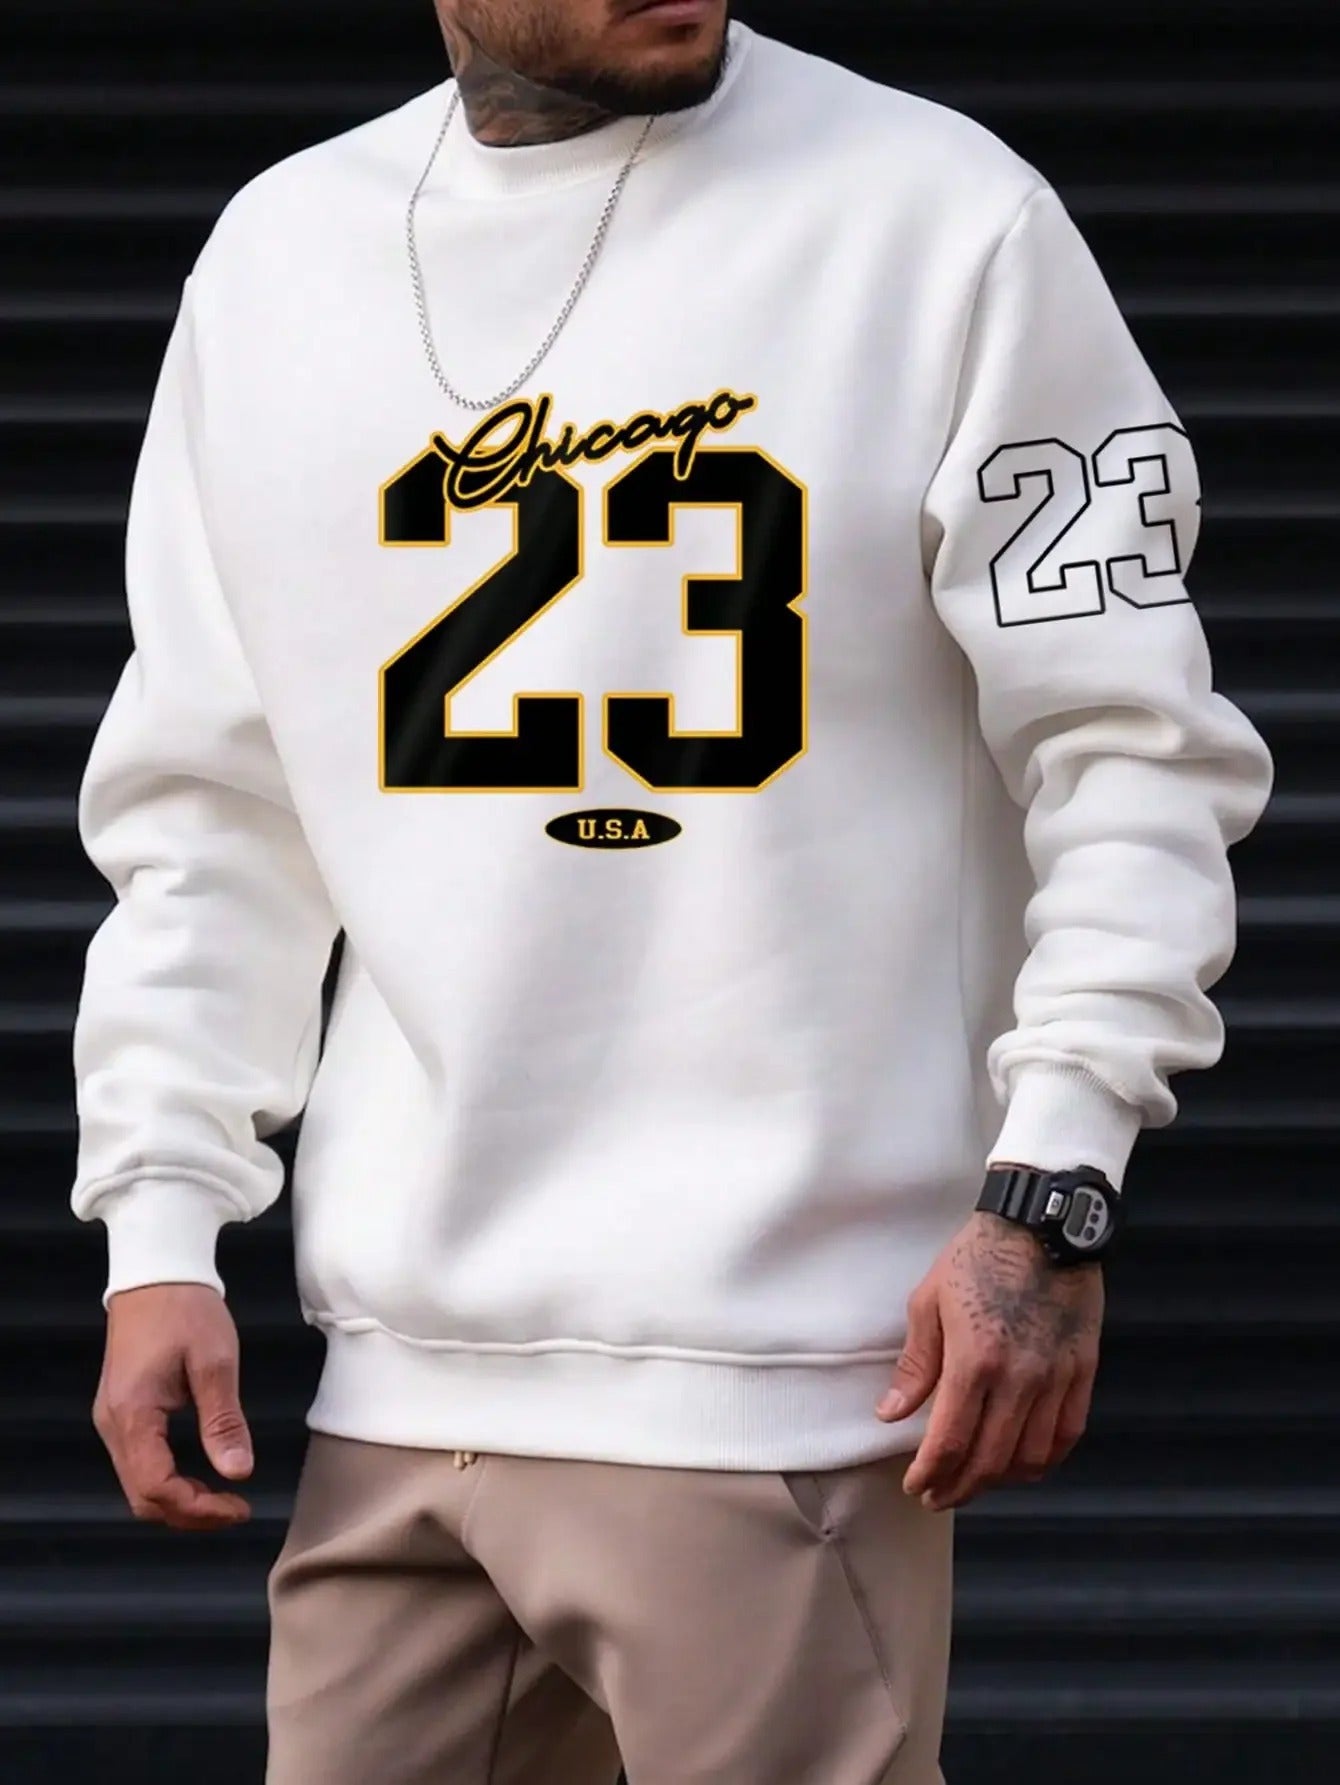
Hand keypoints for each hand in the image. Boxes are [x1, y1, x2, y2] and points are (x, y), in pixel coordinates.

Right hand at [93, 1283, 253, 1530]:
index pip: (157, 1487)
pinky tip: (200, 1475)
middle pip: (143, 1497)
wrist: (157, 1273)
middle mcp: (113, 1424)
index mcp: (133, 1414)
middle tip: (235, 1510)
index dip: (198, 1509)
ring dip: (179, 1500)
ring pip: (138, 1485)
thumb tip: (239, 1472)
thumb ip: (224, 1421)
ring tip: (223, 1498)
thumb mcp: (215, 1362)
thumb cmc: (187, 1310)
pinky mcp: (121, 1412)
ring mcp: (113, 1419)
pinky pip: (139, 1463)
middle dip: (189, 1514)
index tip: (239, 1508)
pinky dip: (169, 1480)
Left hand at [874, 1206, 1102, 1509]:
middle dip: (958, 1488)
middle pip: (989, 1460)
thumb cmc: (977, 1257)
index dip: (929, 1474)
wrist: (1041, 1225)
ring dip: (999, 1481)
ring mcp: (1055, 1377)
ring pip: (1029, 1457)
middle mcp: (1019, 1378)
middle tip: (937, 1496)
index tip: (914, 1486)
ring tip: (974, 1483)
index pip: (949, 1441)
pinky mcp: (1083, 1371)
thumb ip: (915, 1365)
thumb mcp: (929, 1302)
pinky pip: (1067, 1434)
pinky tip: (1022, 1465)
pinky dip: (1044, 1460)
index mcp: (974, 1360)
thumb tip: (892, 1414)